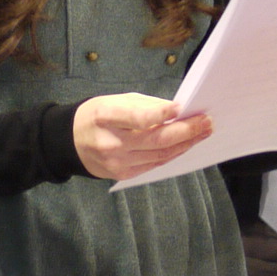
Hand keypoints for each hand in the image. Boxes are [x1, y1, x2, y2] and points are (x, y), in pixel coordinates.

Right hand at [73, 94, 211, 180]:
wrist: (70, 142)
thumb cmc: (96, 115)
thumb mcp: (114, 100)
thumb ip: (146, 106)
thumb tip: (178, 112)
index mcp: (105, 116)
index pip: (137, 118)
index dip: (160, 114)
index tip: (181, 108)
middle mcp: (111, 142)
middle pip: (156, 140)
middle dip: (186, 132)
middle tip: (207, 122)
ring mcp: (117, 162)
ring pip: (160, 155)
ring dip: (185, 143)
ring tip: (203, 132)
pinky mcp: (123, 175)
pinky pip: (155, 164)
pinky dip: (173, 154)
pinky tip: (185, 144)